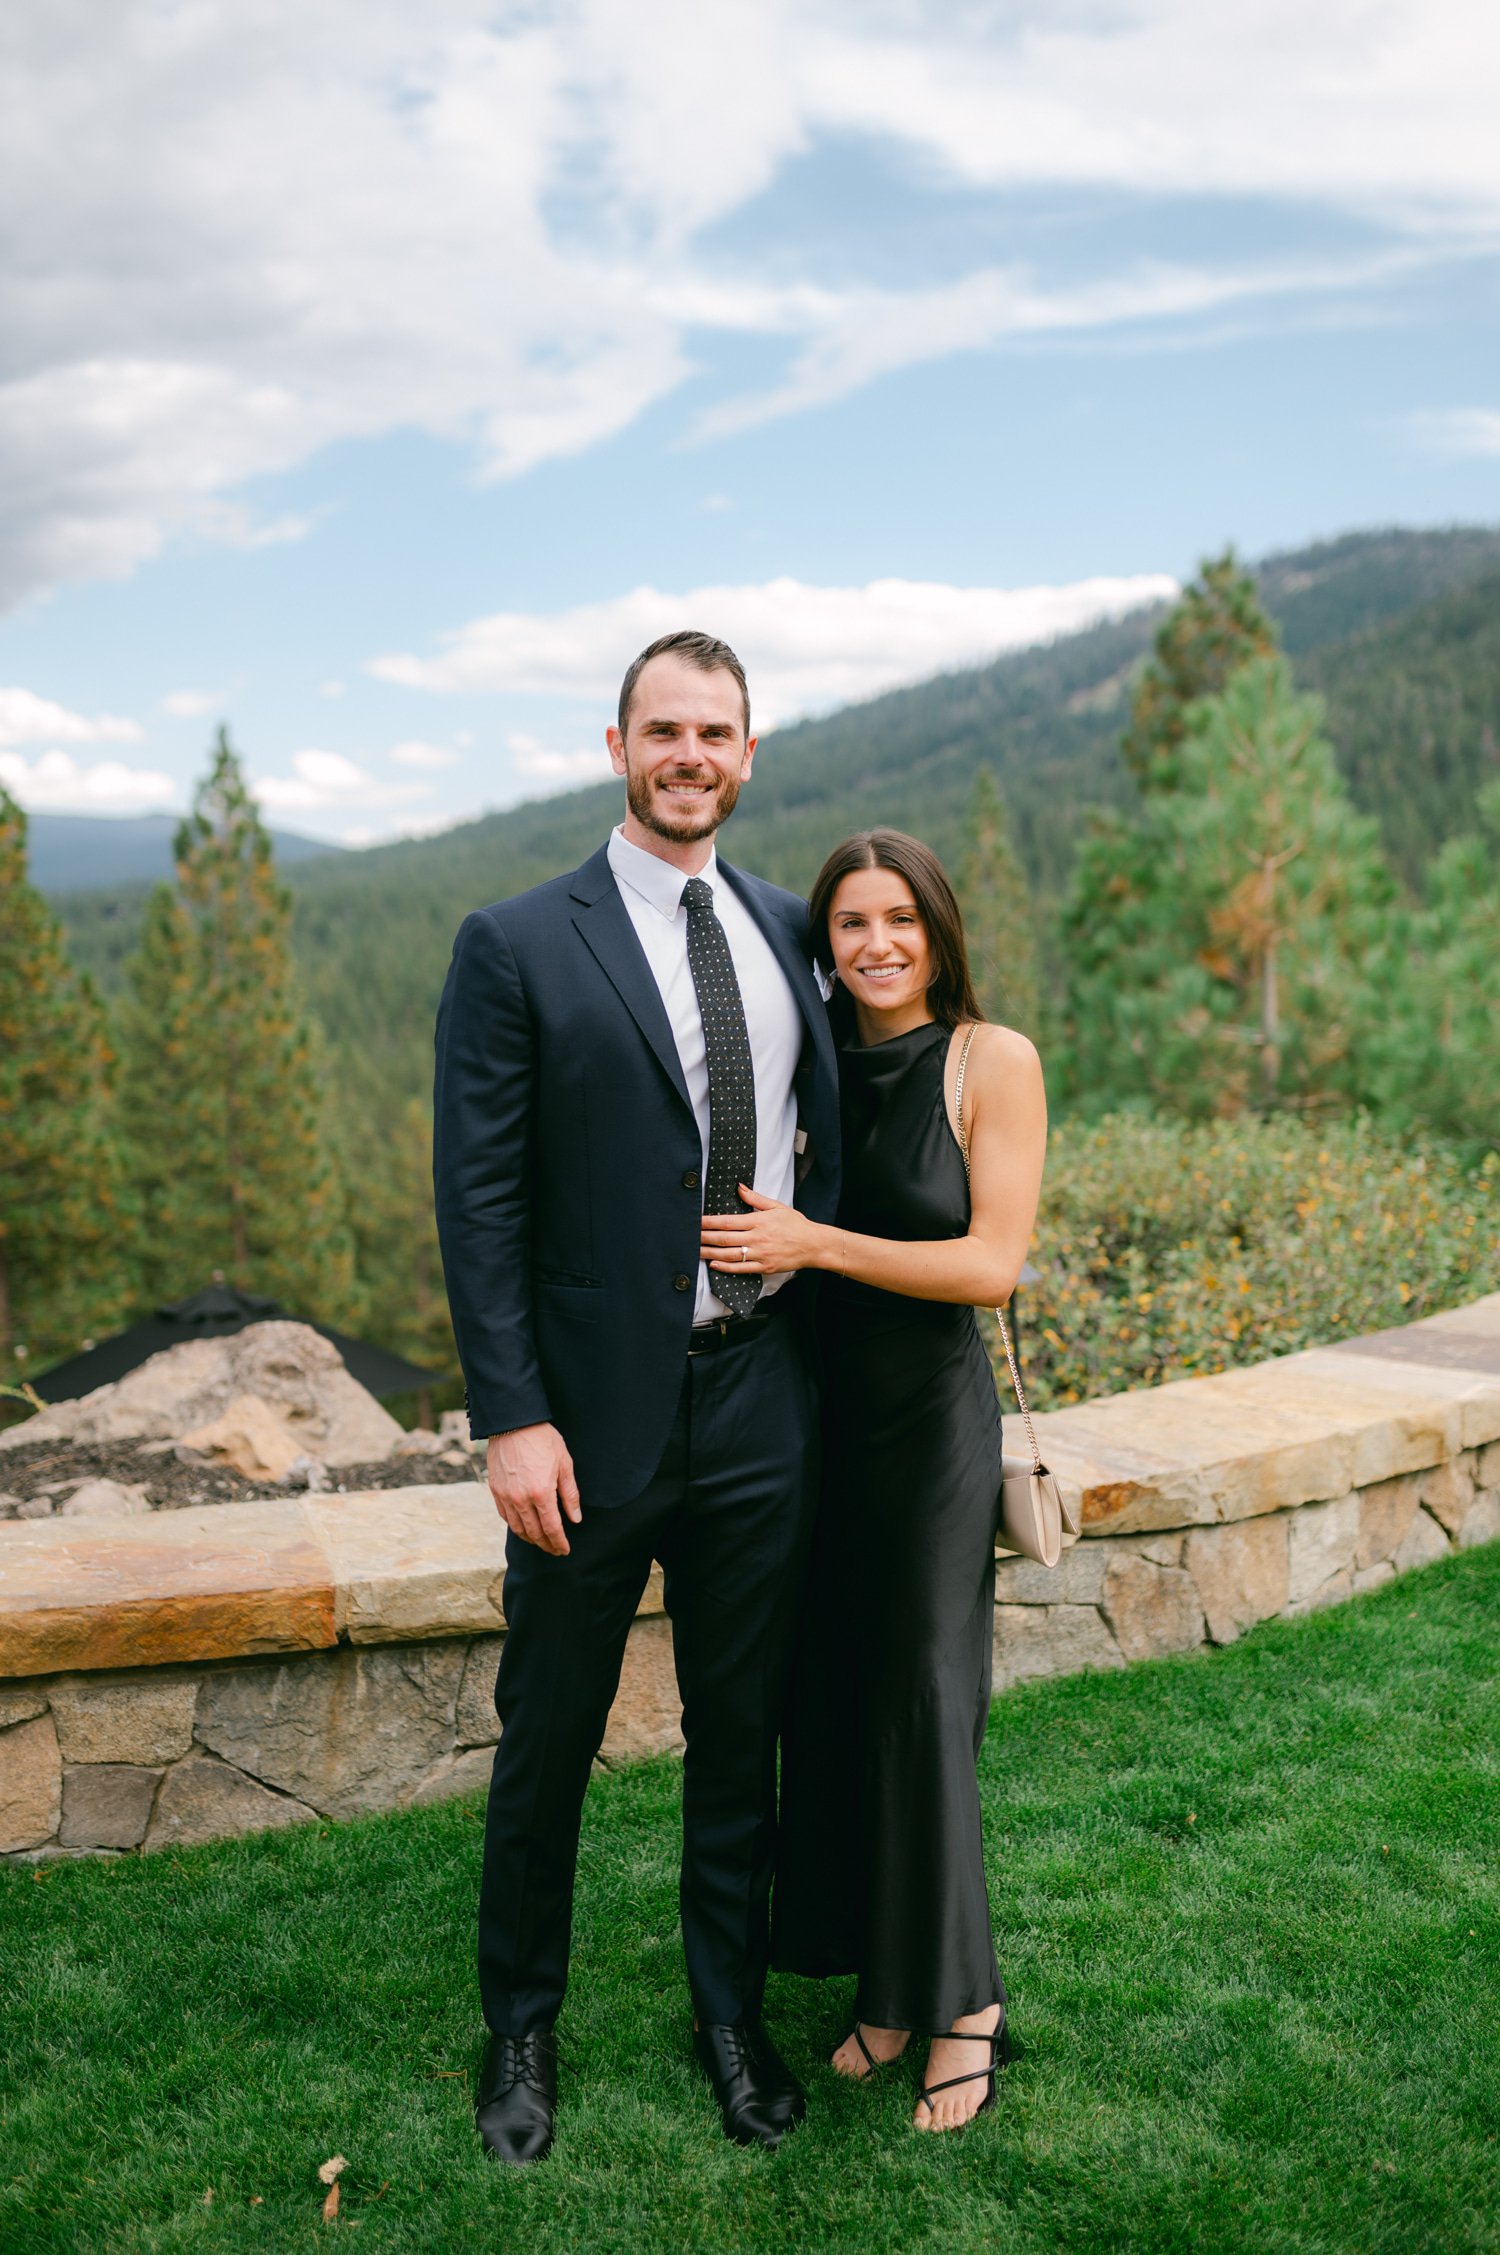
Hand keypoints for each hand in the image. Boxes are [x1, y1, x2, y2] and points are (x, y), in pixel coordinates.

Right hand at [486, 1423, 580, 1555]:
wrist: (513, 1422)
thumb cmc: (543, 1439)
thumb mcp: (564, 1464)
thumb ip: (570, 1494)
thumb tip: (575, 1518)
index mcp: (541, 1493)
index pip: (552, 1528)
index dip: (559, 1542)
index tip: (564, 1550)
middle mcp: (521, 1499)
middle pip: (534, 1533)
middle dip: (546, 1545)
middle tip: (554, 1550)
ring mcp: (506, 1496)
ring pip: (518, 1528)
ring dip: (530, 1539)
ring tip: (540, 1542)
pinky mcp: (495, 1490)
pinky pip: (505, 1516)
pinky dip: (515, 1526)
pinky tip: (523, 1526)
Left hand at [700, 1183, 830, 1275]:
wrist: (814, 1245)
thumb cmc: (796, 1225)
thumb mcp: (777, 1207)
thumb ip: (756, 1199)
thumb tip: (739, 1188)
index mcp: (759, 1221)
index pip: (727, 1221)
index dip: (709, 1222)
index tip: (696, 1221)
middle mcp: (757, 1238)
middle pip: (724, 1238)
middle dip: (704, 1237)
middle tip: (689, 1236)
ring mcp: (760, 1254)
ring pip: (729, 1254)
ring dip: (710, 1252)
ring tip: (696, 1250)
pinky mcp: (764, 1267)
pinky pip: (741, 1268)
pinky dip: (725, 1267)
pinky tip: (714, 1264)